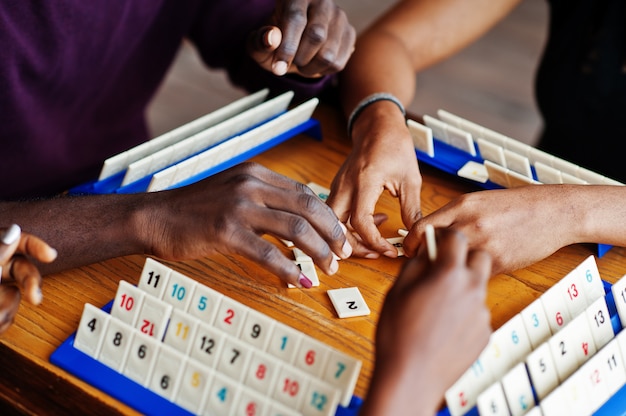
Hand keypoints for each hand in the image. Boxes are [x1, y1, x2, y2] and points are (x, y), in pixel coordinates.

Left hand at [0, 224, 56, 333]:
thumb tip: (14, 233)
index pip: (17, 241)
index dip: (36, 245)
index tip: (50, 255)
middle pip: (23, 271)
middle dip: (31, 286)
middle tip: (36, 299)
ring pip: (15, 298)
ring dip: (5, 311)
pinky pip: (7, 318)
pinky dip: (0, 324)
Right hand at [145, 163, 352, 287]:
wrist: (154, 216)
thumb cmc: (194, 210)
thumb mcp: (232, 192)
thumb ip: (264, 200)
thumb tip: (298, 223)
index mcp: (256, 174)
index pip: (305, 193)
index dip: (328, 217)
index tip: (339, 237)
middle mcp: (251, 184)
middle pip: (308, 207)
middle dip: (332, 233)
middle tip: (344, 254)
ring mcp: (239, 206)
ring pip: (295, 228)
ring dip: (318, 252)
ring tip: (328, 269)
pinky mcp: (225, 231)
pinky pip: (268, 253)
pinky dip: (289, 270)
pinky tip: (299, 282)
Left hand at [247, 0, 354, 76]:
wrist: (294, 40)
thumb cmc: (276, 39)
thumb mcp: (259, 41)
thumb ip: (260, 40)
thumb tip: (271, 39)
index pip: (296, 19)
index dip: (287, 47)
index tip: (278, 69)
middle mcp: (322, 2)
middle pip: (316, 36)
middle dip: (299, 59)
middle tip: (291, 61)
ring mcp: (339, 17)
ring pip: (328, 54)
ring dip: (310, 68)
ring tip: (301, 63)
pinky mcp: (349, 34)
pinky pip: (338, 63)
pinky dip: (322, 71)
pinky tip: (314, 64)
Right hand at [327, 109, 421, 256]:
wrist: (377, 126)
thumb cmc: (394, 145)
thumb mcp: (410, 178)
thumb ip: (411, 209)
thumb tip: (414, 234)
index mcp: (364, 180)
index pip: (360, 221)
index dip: (374, 241)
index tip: (389, 250)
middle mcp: (345, 185)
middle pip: (336, 227)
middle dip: (354, 246)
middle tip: (376, 254)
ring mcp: (338, 186)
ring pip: (332, 223)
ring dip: (351, 238)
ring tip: (375, 242)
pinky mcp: (337, 188)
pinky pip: (337, 214)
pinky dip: (351, 226)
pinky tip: (374, 221)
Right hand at [361, 228, 491, 414]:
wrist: (411, 377)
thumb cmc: (398, 334)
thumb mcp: (398, 290)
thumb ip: (416, 264)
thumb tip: (426, 252)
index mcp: (449, 274)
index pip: (456, 238)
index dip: (444, 235)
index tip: (437, 240)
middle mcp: (472, 289)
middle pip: (480, 256)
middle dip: (464, 256)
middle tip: (444, 266)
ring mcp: (481, 313)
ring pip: (478, 286)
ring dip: (463, 285)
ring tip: (437, 304)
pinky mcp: (484, 333)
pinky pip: (477, 312)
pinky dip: (464, 312)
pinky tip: (443, 326)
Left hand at [404, 186, 576, 274]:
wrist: (553, 212)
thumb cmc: (515, 206)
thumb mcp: (478, 201)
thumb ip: (452, 216)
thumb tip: (428, 236)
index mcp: (461, 206)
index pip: (421, 228)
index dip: (410, 244)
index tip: (409, 251)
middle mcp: (469, 224)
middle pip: (430, 249)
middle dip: (424, 260)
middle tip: (425, 266)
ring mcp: (484, 244)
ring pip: (451, 265)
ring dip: (446, 270)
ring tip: (448, 272)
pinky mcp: (499, 262)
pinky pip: (473, 274)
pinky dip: (469, 276)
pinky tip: (473, 273)